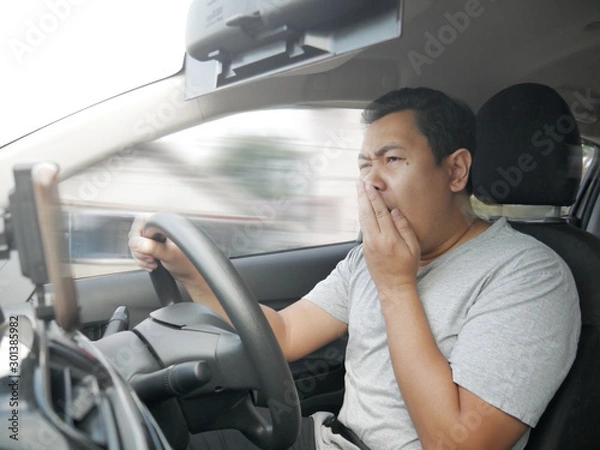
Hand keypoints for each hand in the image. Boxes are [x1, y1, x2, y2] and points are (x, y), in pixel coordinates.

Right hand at [127, 215, 202, 285]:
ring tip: (152, 263)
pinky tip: (152, 265)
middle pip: (137, 234)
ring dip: (140, 256)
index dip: (138, 234)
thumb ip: (152, 248)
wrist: (191, 275)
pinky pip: (140, 252)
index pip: (142, 221)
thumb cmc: (188, 263)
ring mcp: (157, 239)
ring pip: (137, 244)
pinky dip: (142, 260)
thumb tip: (136, 243)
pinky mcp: (155, 248)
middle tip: (149, 258)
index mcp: (167, 224)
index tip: (141, 247)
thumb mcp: (168, 255)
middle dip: (139, 249)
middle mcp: (161, 229)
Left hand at [357, 181, 420, 296]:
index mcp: (389, 239)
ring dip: (360, 203)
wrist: (393, 287)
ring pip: (362, 219)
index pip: (380, 212)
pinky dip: (361, 215)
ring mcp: (368, 245)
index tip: (369, 186)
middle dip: (362, 196)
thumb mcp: (413, 248)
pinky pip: (363, 227)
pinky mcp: (365, 249)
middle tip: (359, 182)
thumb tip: (395, 211)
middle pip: (366, 212)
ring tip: (358, 190)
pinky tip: (362, 207)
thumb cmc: (407, 268)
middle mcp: (375, 240)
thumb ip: (405, 228)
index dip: (373, 198)